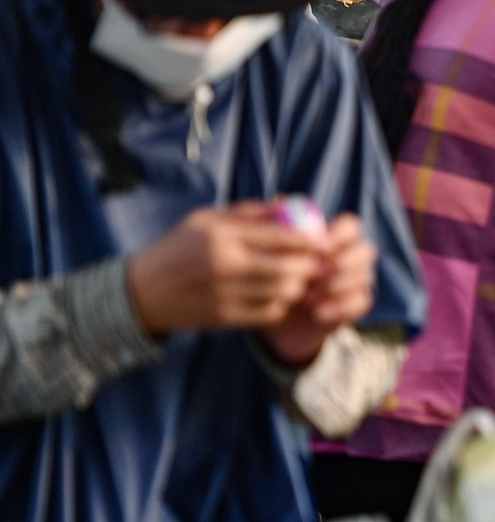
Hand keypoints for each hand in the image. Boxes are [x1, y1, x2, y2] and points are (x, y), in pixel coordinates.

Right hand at [126, 203, 321, 335]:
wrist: (142, 292)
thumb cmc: (177, 247)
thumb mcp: (205, 220)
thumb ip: (248, 212)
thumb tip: (288, 204)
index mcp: (221, 235)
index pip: (279, 235)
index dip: (310, 239)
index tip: (326, 241)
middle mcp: (225, 265)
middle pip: (288, 268)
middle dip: (310, 266)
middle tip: (318, 263)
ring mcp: (225, 294)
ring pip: (283, 292)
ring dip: (298, 286)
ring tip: (300, 278)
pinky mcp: (226, 317)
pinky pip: (269, 312)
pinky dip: (282, 304)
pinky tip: (280, 295)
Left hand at [261, 213, 378, 367]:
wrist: (273, 315)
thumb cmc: (271, 276)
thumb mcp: (268, 252)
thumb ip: (276, 226)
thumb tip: (279, 199)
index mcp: (334, 238)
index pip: (351, 226)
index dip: (341, 234)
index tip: (321, 246)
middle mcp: (350, 257)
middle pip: (366, 251)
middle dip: (344, 262)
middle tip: (318, 273)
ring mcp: (356, 281)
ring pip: (365, 276)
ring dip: (338, 285)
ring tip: (309, 296)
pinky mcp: (355, 305)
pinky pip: (362, 301)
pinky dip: (340, 307)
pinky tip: (317, 312)